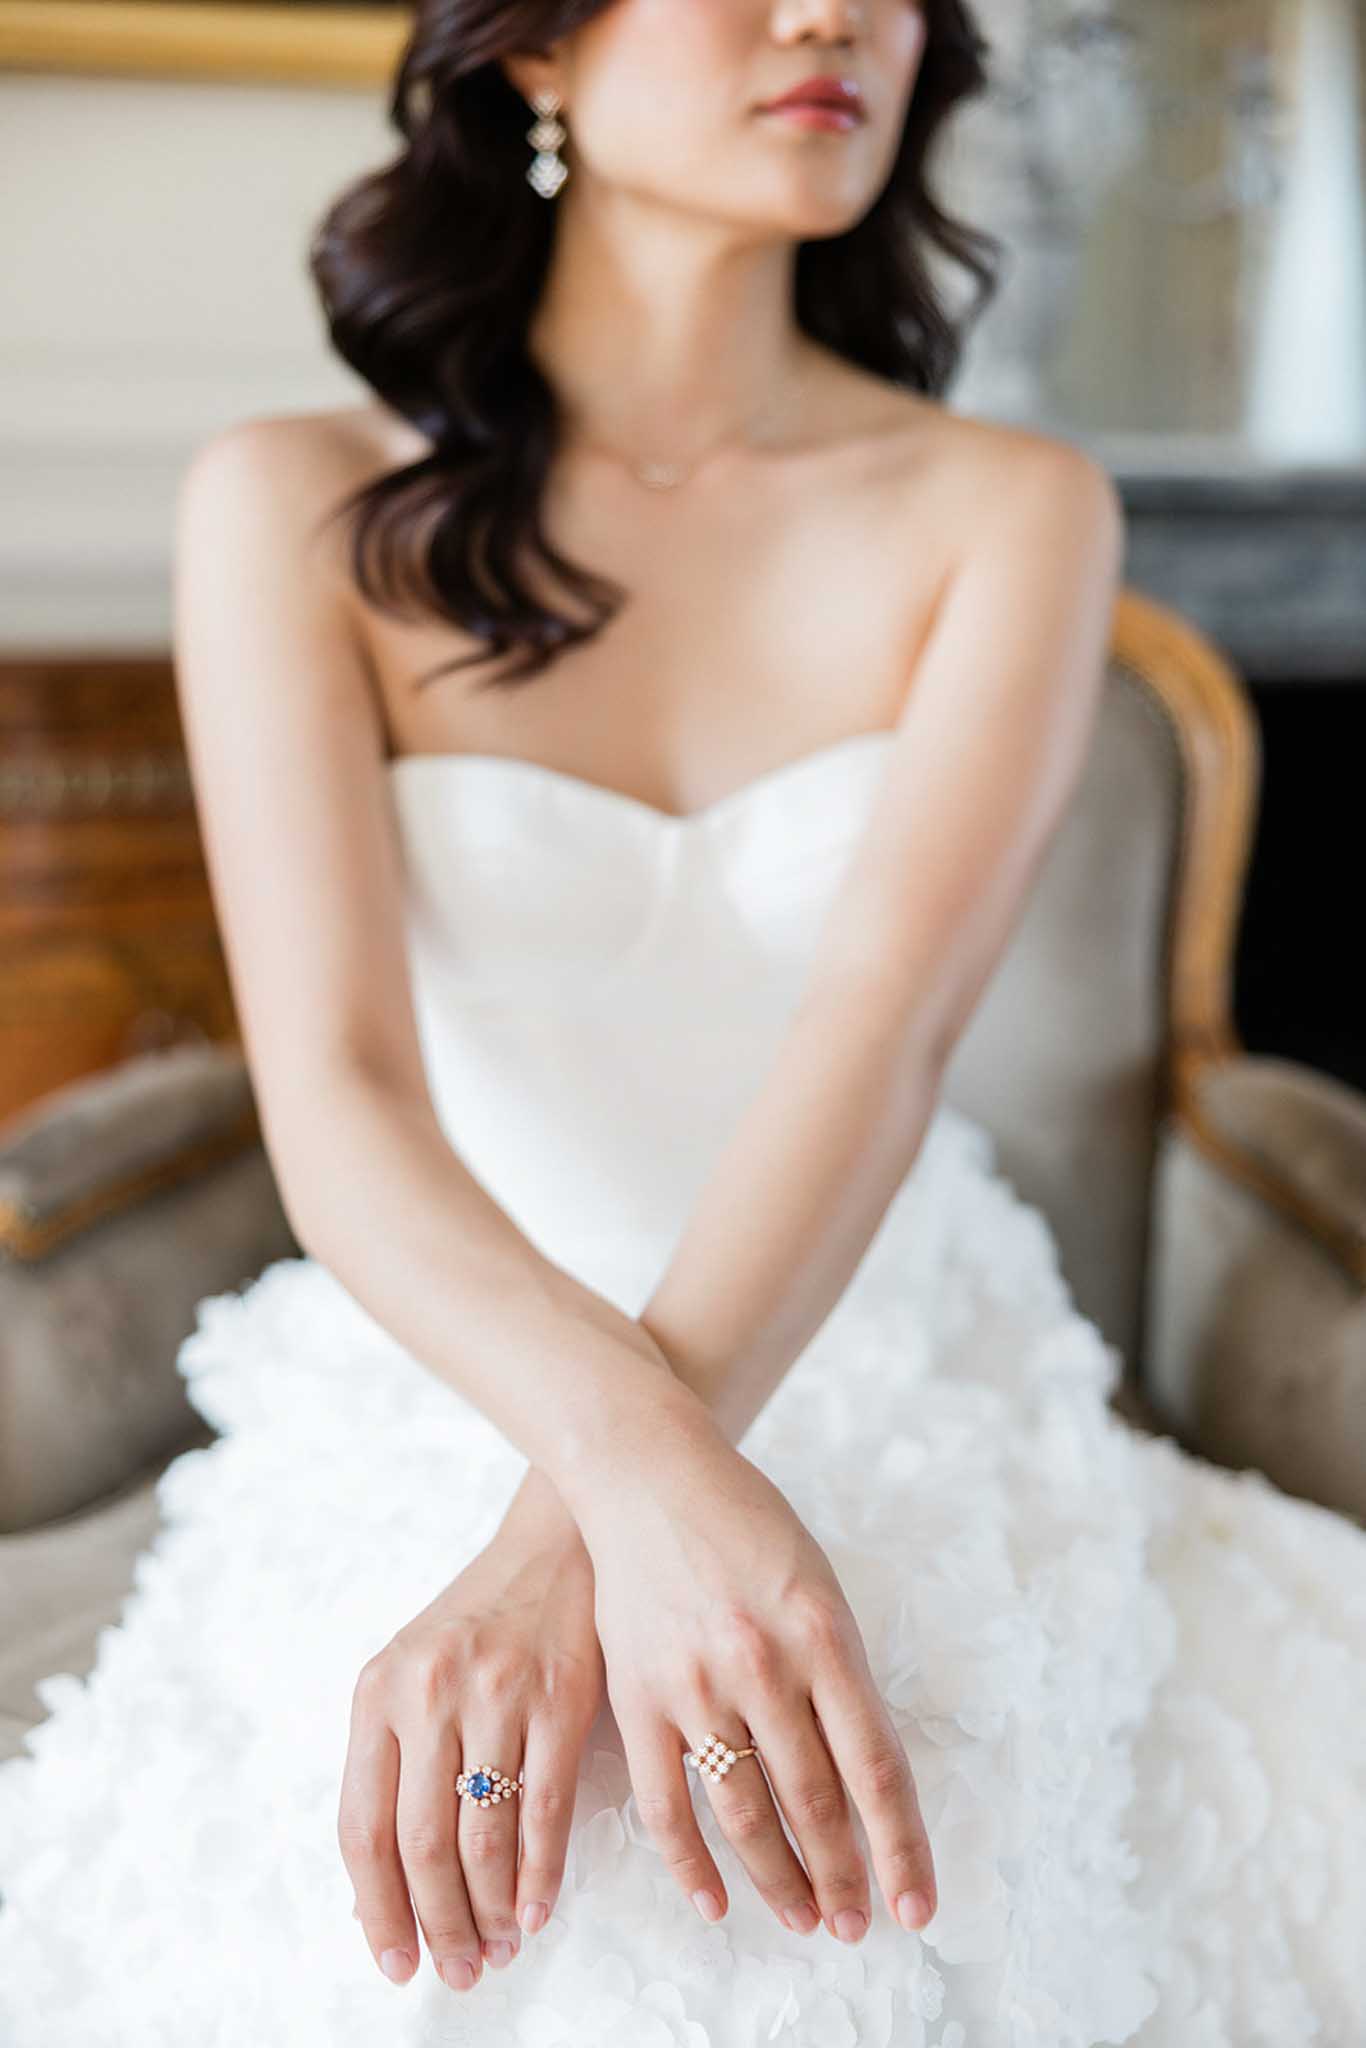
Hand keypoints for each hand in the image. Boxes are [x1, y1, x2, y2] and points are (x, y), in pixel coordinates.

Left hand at [338, 1482, 602, 1992]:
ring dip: (489, 1912)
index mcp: (379, 1691)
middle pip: (419, 1844)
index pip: (362, 1827)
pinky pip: (543, 1809)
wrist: (557, 1539)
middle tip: (458, 1971)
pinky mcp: (559, 1697)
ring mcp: (494, 1693)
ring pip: (481, 1836)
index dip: (376, 1908)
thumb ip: (395, 1762)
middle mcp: (428, 1692)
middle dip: (438, 1925)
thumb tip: (379, 1887)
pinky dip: (539, 1875)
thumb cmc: (486, 1615)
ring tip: (499, 1948)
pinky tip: (536, 1908)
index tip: (394, 1960)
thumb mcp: (416, 1671)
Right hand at [575, 1413, 937, 1943]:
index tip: (916, 1903)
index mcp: (822, 1633)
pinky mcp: (638, 1698)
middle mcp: (763, 1665)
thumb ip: (840, 1676)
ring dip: (780, 1881)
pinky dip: (691, 1864)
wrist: (650, 1477)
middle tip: (858, 1925)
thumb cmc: (746, 1526)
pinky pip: (665, 1804)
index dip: (899, 1846)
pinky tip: (717, 1903)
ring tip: (805, 1920)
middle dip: (844, 1877)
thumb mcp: (817, 1586)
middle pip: (815, 1801)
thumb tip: (864, 1777)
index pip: (874, 1767)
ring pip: (745, 1814)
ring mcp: (696, 1685)